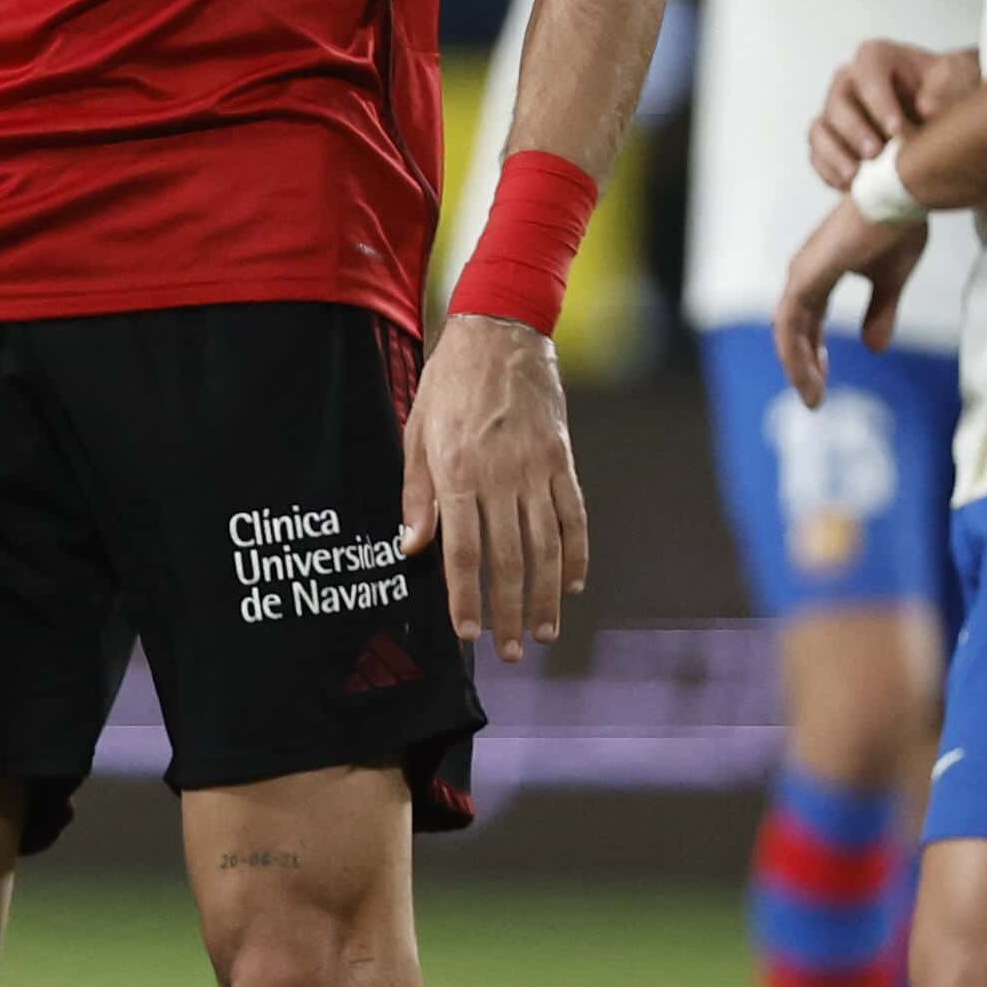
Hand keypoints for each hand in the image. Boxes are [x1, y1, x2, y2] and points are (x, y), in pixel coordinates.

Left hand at [396, 311, 582, 661]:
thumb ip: (416, 493)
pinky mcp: (562, 460)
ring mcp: (537, 469)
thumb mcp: (416, 432)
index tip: (467, 633)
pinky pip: (574, 516)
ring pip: (545, 546)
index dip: (466, 596)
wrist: (501, 334)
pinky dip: (576, 554)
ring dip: (545, 595)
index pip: (464, 551)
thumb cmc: (449, 384)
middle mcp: (501, 476)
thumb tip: (410, 547)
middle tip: (508, 651)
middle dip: (508, 611)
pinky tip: (571, 585)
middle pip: (509, 559)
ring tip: (542, 633)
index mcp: (458, 472)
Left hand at [771, 196, 933, 408]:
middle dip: (802, 366)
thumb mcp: (892, 280)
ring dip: (799, 367)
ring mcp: (802, 274)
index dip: (812, 353)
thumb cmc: (898, 228)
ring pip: (788, 333)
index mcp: (819, 274)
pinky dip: (797, 353)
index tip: (822, 381)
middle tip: (814, 399)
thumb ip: (880, 312)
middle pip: (793, 331)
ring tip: (813, 398)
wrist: (901, 195)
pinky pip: (792, 324)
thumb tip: (874, 348)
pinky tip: (811, 375)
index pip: (806, 322)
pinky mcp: (808, 276)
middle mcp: (804, 274)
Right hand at [808, 38, 976, 184]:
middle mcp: (849, 81)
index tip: (896, 129)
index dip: (877, 100)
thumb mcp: (956, 79)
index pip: (867, 72)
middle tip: (875, 154)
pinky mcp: (830, 137)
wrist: (939, 111)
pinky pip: (817, 153)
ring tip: (855, 176)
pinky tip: (848, 185)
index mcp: (877, 58)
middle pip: (837, 102)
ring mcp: (835, 110)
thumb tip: (928, 109)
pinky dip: (828, 170)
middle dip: (854, 131)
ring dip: (835, 154)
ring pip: (821, 129)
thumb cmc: (946, 87)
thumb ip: (945, 89)